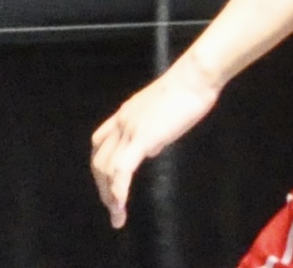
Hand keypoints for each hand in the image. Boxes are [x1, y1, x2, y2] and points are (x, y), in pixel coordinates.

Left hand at [92, 62, 222, 224]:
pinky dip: (118, 190)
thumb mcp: (163, 114)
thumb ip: (152, 132)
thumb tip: (150, 149)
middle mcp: (122, 121)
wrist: (194, 77)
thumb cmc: (187, 91)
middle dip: (102, 188)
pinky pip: (122, 169)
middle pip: (98, 160)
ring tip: (117, 215)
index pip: (100, 143)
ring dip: (108, 195)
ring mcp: (130, 129)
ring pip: (105, 168)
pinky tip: (121, 205)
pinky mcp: (142, 137)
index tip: (109, 186)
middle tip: (113, 209)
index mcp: (125, 114)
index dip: (101, 167)